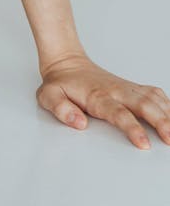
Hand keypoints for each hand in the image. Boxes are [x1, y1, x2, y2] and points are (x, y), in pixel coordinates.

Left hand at [36, 52, 169, 149]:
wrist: (66, 62)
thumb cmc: (60, 83)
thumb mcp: (48, 96)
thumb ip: (60, 109)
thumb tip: (79, 122)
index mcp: (97, 96)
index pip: (118, 113)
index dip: (132, 128)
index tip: (144, 143)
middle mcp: (116, 90)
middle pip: (144, 104)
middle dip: (161, 122)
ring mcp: (125, 87)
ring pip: (153, 97)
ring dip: (167, 113)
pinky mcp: (131, 87)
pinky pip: (154, 93)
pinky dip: (167, 104)